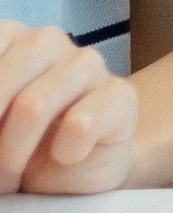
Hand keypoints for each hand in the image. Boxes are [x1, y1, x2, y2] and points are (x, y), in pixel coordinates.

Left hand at [0, 24, 138, 194]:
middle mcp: (47, 41)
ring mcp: (88, 64)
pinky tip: (65, 157)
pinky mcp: (120, 97)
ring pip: (34, 105)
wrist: (74, 174)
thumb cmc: (19, 147)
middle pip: (2, 82)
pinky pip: (82, 123)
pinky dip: (63, 152)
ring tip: (15, 172)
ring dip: (14, 152)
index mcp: (7, 38)